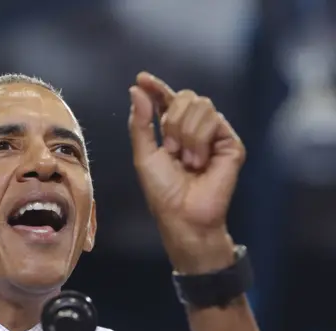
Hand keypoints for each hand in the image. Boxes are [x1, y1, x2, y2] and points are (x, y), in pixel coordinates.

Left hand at [127, 72, 244, 273]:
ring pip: (200, 104)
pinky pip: (214, 119)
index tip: (142, 78)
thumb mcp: (144, 155)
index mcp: (172, 130)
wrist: (183, 214)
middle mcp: (194, 128)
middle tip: (171, 149)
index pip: (166, 100)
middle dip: (172, 120)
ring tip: (186, 160)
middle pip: (185, 96)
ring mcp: (214, 134)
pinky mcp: (230, 142)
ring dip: (185, 133)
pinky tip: (200, 162)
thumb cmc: (163, 191)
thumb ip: (140, 122)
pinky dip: (199, 141)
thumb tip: (137, 89)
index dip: (156, 87)